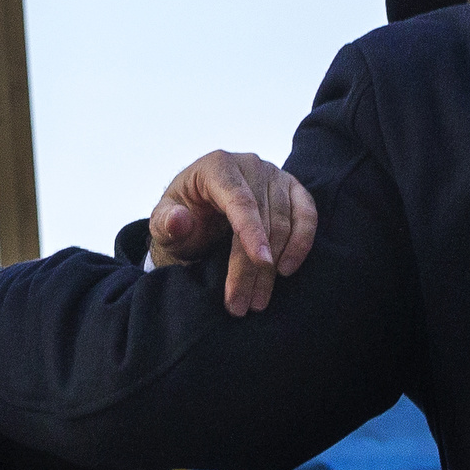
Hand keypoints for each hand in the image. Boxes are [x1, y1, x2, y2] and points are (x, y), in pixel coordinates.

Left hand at [147, 152, 318, 316]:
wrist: (200, 211)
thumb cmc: (181, 216)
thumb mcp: (162, 222)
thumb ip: (165, 222)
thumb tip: (180, 221)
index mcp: (217, 166)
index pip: (240, 200)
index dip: (252, 232)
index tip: (261, 262)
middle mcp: (250, 165)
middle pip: (263, 218)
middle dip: (253, 267)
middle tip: (243, 305)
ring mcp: (275, 175)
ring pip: (284, 223)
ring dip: (274, 266)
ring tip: (257, 300)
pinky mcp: (293, 189)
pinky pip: (307, 215)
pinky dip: (302, 243)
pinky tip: (287, 270)